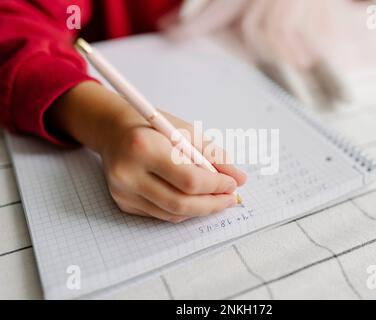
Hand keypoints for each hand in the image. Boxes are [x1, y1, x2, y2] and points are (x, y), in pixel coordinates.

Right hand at [46, 81, 246, 222]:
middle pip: (181, 203)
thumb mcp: (185, 131)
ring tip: (217, 199)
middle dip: (212, 204)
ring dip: (200, 209)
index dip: (216, 185)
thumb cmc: (152, 127)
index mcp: (144, 147)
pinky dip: (183, 210)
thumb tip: (239, 178)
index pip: (189, 179)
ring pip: (172, 214)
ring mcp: (123, 192)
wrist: (113, 130)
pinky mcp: (123, 203)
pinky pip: (162, 214)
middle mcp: (129, 173)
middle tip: (229, 198)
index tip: (233, 183)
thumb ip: (214, 155)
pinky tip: (194, 200)